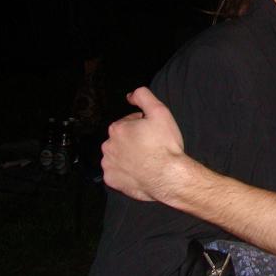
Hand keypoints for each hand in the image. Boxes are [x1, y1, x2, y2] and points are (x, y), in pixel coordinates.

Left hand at [101, 87, 184, 201]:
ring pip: (118, 155)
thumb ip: (143, 97)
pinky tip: (139, 171)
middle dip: (133, 140)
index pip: (129, 122)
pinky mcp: (111, 180)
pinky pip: (116, 173)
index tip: (154, 133)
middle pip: (122, 139)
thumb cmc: (165, 144)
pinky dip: (125, 171)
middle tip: (151, 146)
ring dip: (128, 155)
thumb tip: (130, 96)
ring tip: (146, 160)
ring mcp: (108, 164)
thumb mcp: (160, 112)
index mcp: (117, 128)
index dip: (143, 125)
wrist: (168, 176)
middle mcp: (108, 146)